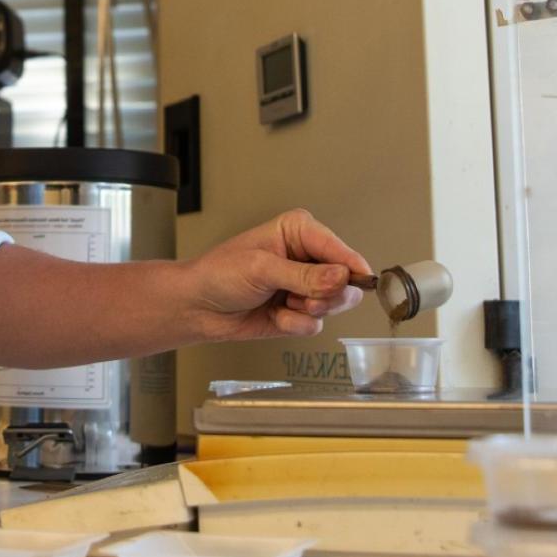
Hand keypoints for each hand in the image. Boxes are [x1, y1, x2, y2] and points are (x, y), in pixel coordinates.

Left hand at [179, 209, 373, 341]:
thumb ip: (304, 276)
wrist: (197, 306)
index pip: (339, 248)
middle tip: (304, 298)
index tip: (359, 281)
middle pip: (347, 280)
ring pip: (335, 304)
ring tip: (283, 303)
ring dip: (309, 310)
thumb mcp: (261, 269)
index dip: (351, 267)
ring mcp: (305, 286)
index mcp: (299, 231)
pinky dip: (294, 324)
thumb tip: (341, 277)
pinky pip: (315, 325)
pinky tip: (274, 316)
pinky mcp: (299, 312)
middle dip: (327, 295)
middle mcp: (307, 257)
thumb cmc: (219, 274)